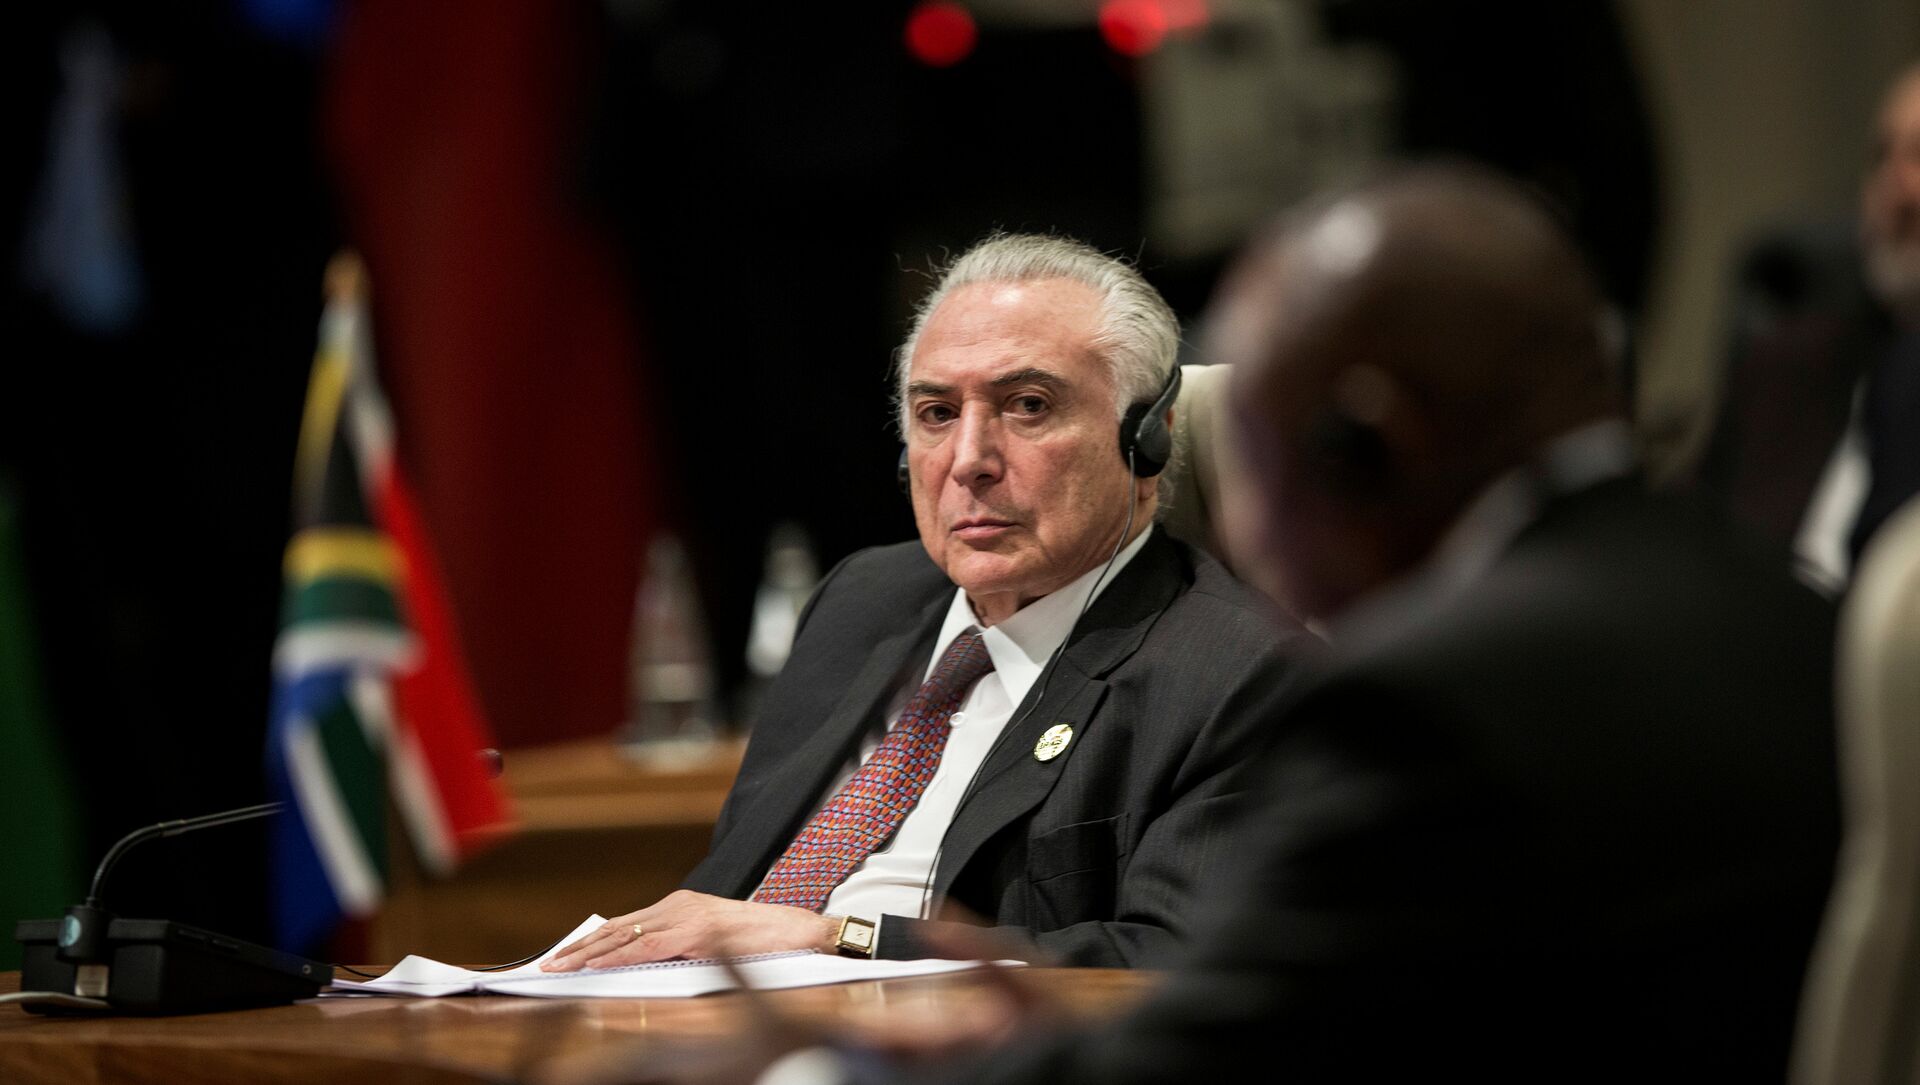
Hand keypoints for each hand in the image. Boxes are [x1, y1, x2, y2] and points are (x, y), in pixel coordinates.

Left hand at [540, 891, 838, 971]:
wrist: (798, 932)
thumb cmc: (760, 942)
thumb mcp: (710, 943)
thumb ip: (678, 947)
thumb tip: (642, 964)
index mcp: (681, 908)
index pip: (626, 924)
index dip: (593, 941)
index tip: (566, 955)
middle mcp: (680, 906)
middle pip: (617, 927)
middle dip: (579, 948)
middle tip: (549, 963)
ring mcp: (688, 916)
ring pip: (626, 935)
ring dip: (588, 954)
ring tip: (560, 966)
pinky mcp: (698, 931)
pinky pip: (650, 945)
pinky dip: (619, 954)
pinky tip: (597, 963)